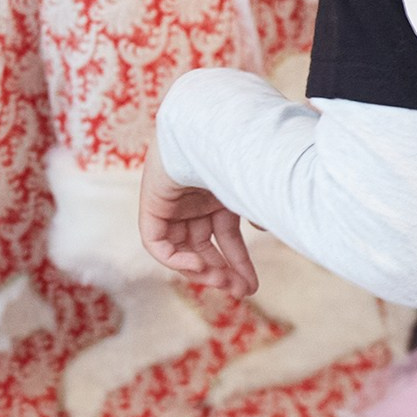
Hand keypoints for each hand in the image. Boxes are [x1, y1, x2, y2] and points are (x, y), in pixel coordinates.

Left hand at [137, 143, 258, 298]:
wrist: (212, 124)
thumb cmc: (242, 150)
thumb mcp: (259, 187)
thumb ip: (262, 209)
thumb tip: (265, 227)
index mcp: (219, 193)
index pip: (227, 236)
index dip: (239, 263)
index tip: (252, 288)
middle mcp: (194, 199)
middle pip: (204, 245)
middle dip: (222, 271)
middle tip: (240, 292)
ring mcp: (172, 202)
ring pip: (182, 248)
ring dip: (201, 270)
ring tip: (222, 283)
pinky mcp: (152, 204)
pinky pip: (156, 243)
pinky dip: (174, 260)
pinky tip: (197, 265)